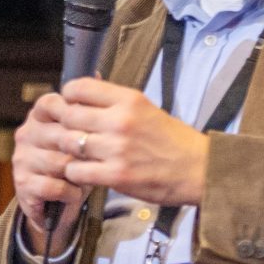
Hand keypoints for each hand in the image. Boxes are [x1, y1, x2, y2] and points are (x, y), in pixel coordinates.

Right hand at [10, 92, 89, 253]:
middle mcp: (26, 134)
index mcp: (39, 116)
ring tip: (86, 178)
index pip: (50, 103)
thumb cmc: (78, 163)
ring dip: (79, 174)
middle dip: (83, 151)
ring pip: (59, 162)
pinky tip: (74, 193)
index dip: (71, 112)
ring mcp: (22, 158)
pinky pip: (54, 185)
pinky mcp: (23, 183)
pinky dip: (70, 192)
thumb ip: (89, 106)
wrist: (59, 203)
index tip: (92, 126)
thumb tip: (98, 73)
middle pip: (60, 134)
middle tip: (98, 160)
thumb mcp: (86, 132)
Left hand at [55, 78, 210, 206]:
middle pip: (68, 116)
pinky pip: (76, 171)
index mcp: (129, 99)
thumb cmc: (172, 140)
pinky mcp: (116, 175)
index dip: (67, 97)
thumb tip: (82, 90)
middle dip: (64, 125)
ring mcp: (117, 149)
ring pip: (68, 144)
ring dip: (68, 151)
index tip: (70, 106)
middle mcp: (121, 120)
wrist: (200, 170)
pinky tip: (85, 172)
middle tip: (70, 134)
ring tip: (78, 154)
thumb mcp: (146, 109)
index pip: (79, 87)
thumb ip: (114, 102)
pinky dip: (75, 173)